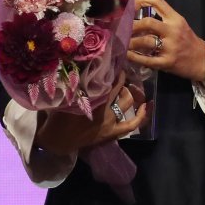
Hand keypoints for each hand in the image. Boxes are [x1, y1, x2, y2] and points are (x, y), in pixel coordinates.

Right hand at [34, 71, 149, 155]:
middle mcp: (104, 109)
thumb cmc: (57, 118)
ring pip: (127, 102)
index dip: (114, 71)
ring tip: (124, 88)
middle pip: (120, 89)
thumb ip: (77, 86)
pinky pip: (132, 124)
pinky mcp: (113, 132)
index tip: (114, 63)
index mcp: (93, 100)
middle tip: (118, 74)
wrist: (58, 141)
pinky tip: (146, 105)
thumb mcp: (66, 98)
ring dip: (127, 93)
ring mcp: (111, 122)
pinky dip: (141, 115)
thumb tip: (84, 69)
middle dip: (121, 80)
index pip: (109, 81)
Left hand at [128, 0, 204, 82]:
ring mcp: (170, 47)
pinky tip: (128, 55)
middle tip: (123, 28)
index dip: (141, 0)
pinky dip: (134, 57)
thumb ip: (163, 18)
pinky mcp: (167, 62)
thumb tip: (138, 13)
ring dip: (131, 42)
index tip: (130, 5)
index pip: (158, 2)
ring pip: (145, 41)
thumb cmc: (189, 42)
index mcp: (176, 19)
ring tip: (124, 42)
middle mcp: (173, 31)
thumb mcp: (180, 25)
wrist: (203, 61)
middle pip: (148, 22)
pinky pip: (147, 60)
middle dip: (132, 25)